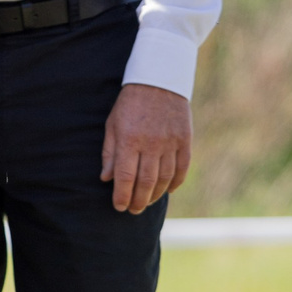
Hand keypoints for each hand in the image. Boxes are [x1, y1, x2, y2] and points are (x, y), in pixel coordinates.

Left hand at [101, 83, 191, 213]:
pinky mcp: (185, 139)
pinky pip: (182, 168)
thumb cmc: (130, 104)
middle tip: (133, 210)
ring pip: (165, 178)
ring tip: (147, 202)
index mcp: (129, 139)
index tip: (119, 207)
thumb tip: (106, 179)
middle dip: (138, 201)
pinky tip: (168, 190)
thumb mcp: (113, 124)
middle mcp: (151, 143)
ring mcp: (170, 142)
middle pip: (146, 182)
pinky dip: (175, 183)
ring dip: (156, 195)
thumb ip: (110, 152)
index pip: (125, 177)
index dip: (122, 196)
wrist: (158, 80)